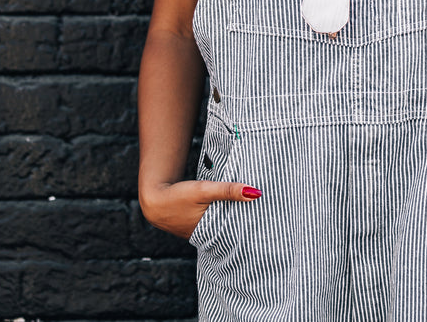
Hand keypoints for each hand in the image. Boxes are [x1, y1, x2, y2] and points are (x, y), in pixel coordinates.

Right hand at [139, 179, 261, 239]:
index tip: (272, 220)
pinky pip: (217, 221)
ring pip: (225, 225)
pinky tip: (235, 208)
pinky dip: (225, 215)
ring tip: (258, 211)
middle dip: (248, 223)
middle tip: (271, 215)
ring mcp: (202, 232)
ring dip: (236, 218)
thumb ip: (228, 191)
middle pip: (234, 230)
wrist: (153, 199)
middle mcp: (208, 236)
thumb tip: (256, 192)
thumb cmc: (177, 196)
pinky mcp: (198, 225)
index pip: (239, 232)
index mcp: (211, 232)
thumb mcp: (204, 190)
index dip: (254, 227)